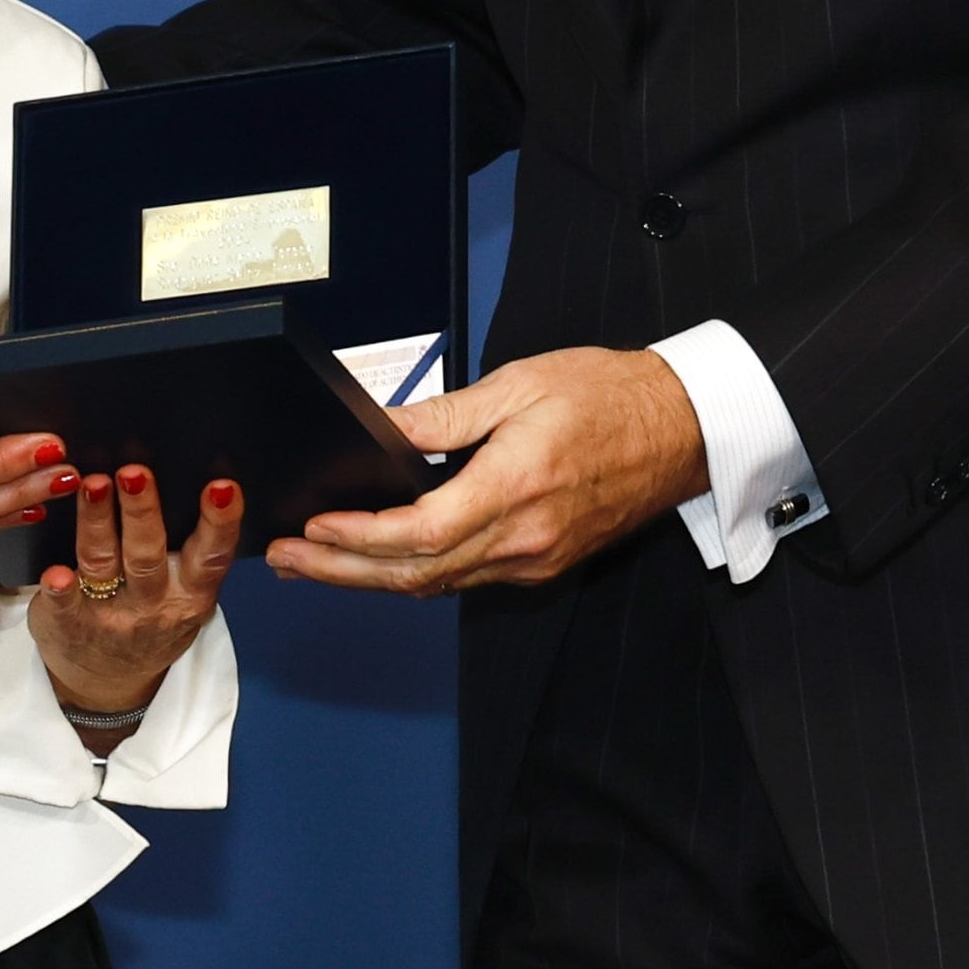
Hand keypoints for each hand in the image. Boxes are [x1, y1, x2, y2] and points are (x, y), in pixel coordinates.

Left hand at [29, 466, 240, 727]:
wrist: (107, 682)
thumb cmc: (150, 619)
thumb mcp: (185, 595)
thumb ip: (190, 551)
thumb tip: (188, 477)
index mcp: (190, 593)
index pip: (210, 555)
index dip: (220, 522)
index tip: (221, 486)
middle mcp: (152, 605)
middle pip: (147, 554)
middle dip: (142, 512)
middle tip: (136, 473)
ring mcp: (109, 616)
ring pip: (103, 563)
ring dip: (97, 524)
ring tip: (93, 485)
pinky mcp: (69, 623)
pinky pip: (63, 604)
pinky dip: (59, 589)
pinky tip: (54, 573)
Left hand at [264, 347, 705, 595]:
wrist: (683, 428)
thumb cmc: (608, 395)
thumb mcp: (519, 385)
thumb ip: (445, 417)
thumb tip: (384, 430)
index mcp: (516, 487)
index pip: (419, 533)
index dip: (359, 537)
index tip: (313, 528)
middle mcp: (524, 539)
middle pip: (416, 573)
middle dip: (343, 571)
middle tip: (285, 560)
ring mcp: (535, 559)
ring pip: (438, 583)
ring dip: (372, 577)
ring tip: (314, 562)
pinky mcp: (543, 563)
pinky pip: (466, 578)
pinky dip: (416, 572)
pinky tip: (381, 558)